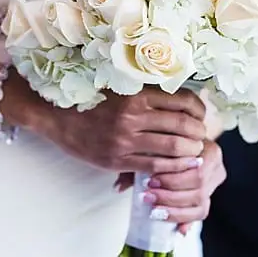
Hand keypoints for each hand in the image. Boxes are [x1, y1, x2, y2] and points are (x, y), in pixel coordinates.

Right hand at [37, 87, 206, 173]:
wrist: (55, 116)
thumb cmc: (91, 100)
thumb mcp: (119, 88)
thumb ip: (146, 92)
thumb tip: (180, 97)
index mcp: (136, 94)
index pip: (182, 100)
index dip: (198, 109)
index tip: (201, 115)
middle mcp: (132, 115)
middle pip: (182, 125)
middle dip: (198, 132)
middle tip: (202, 136)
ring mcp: (125, 139)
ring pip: (172, 147)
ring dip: (190, 151)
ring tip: (195, 152)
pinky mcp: (117, 159)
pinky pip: (154, 166)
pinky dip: (172, 168)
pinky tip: (179, 167)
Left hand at [114, 139, 225, 234]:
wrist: (181, 144)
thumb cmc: (165, 143)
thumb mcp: (154, 147)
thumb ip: (141, 161)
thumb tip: (118, 187)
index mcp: (206, 147)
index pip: (193, 165)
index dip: (172, 176)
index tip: (149, 181)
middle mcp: (215, 165)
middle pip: (198, 184)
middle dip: (171, 193)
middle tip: (148, 196)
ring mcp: (214, 183)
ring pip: (201, 202)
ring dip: (175, 208)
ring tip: (154, 210)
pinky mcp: (209, 197)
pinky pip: (201, 213)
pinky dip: (185, 219)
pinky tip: (175, 229)